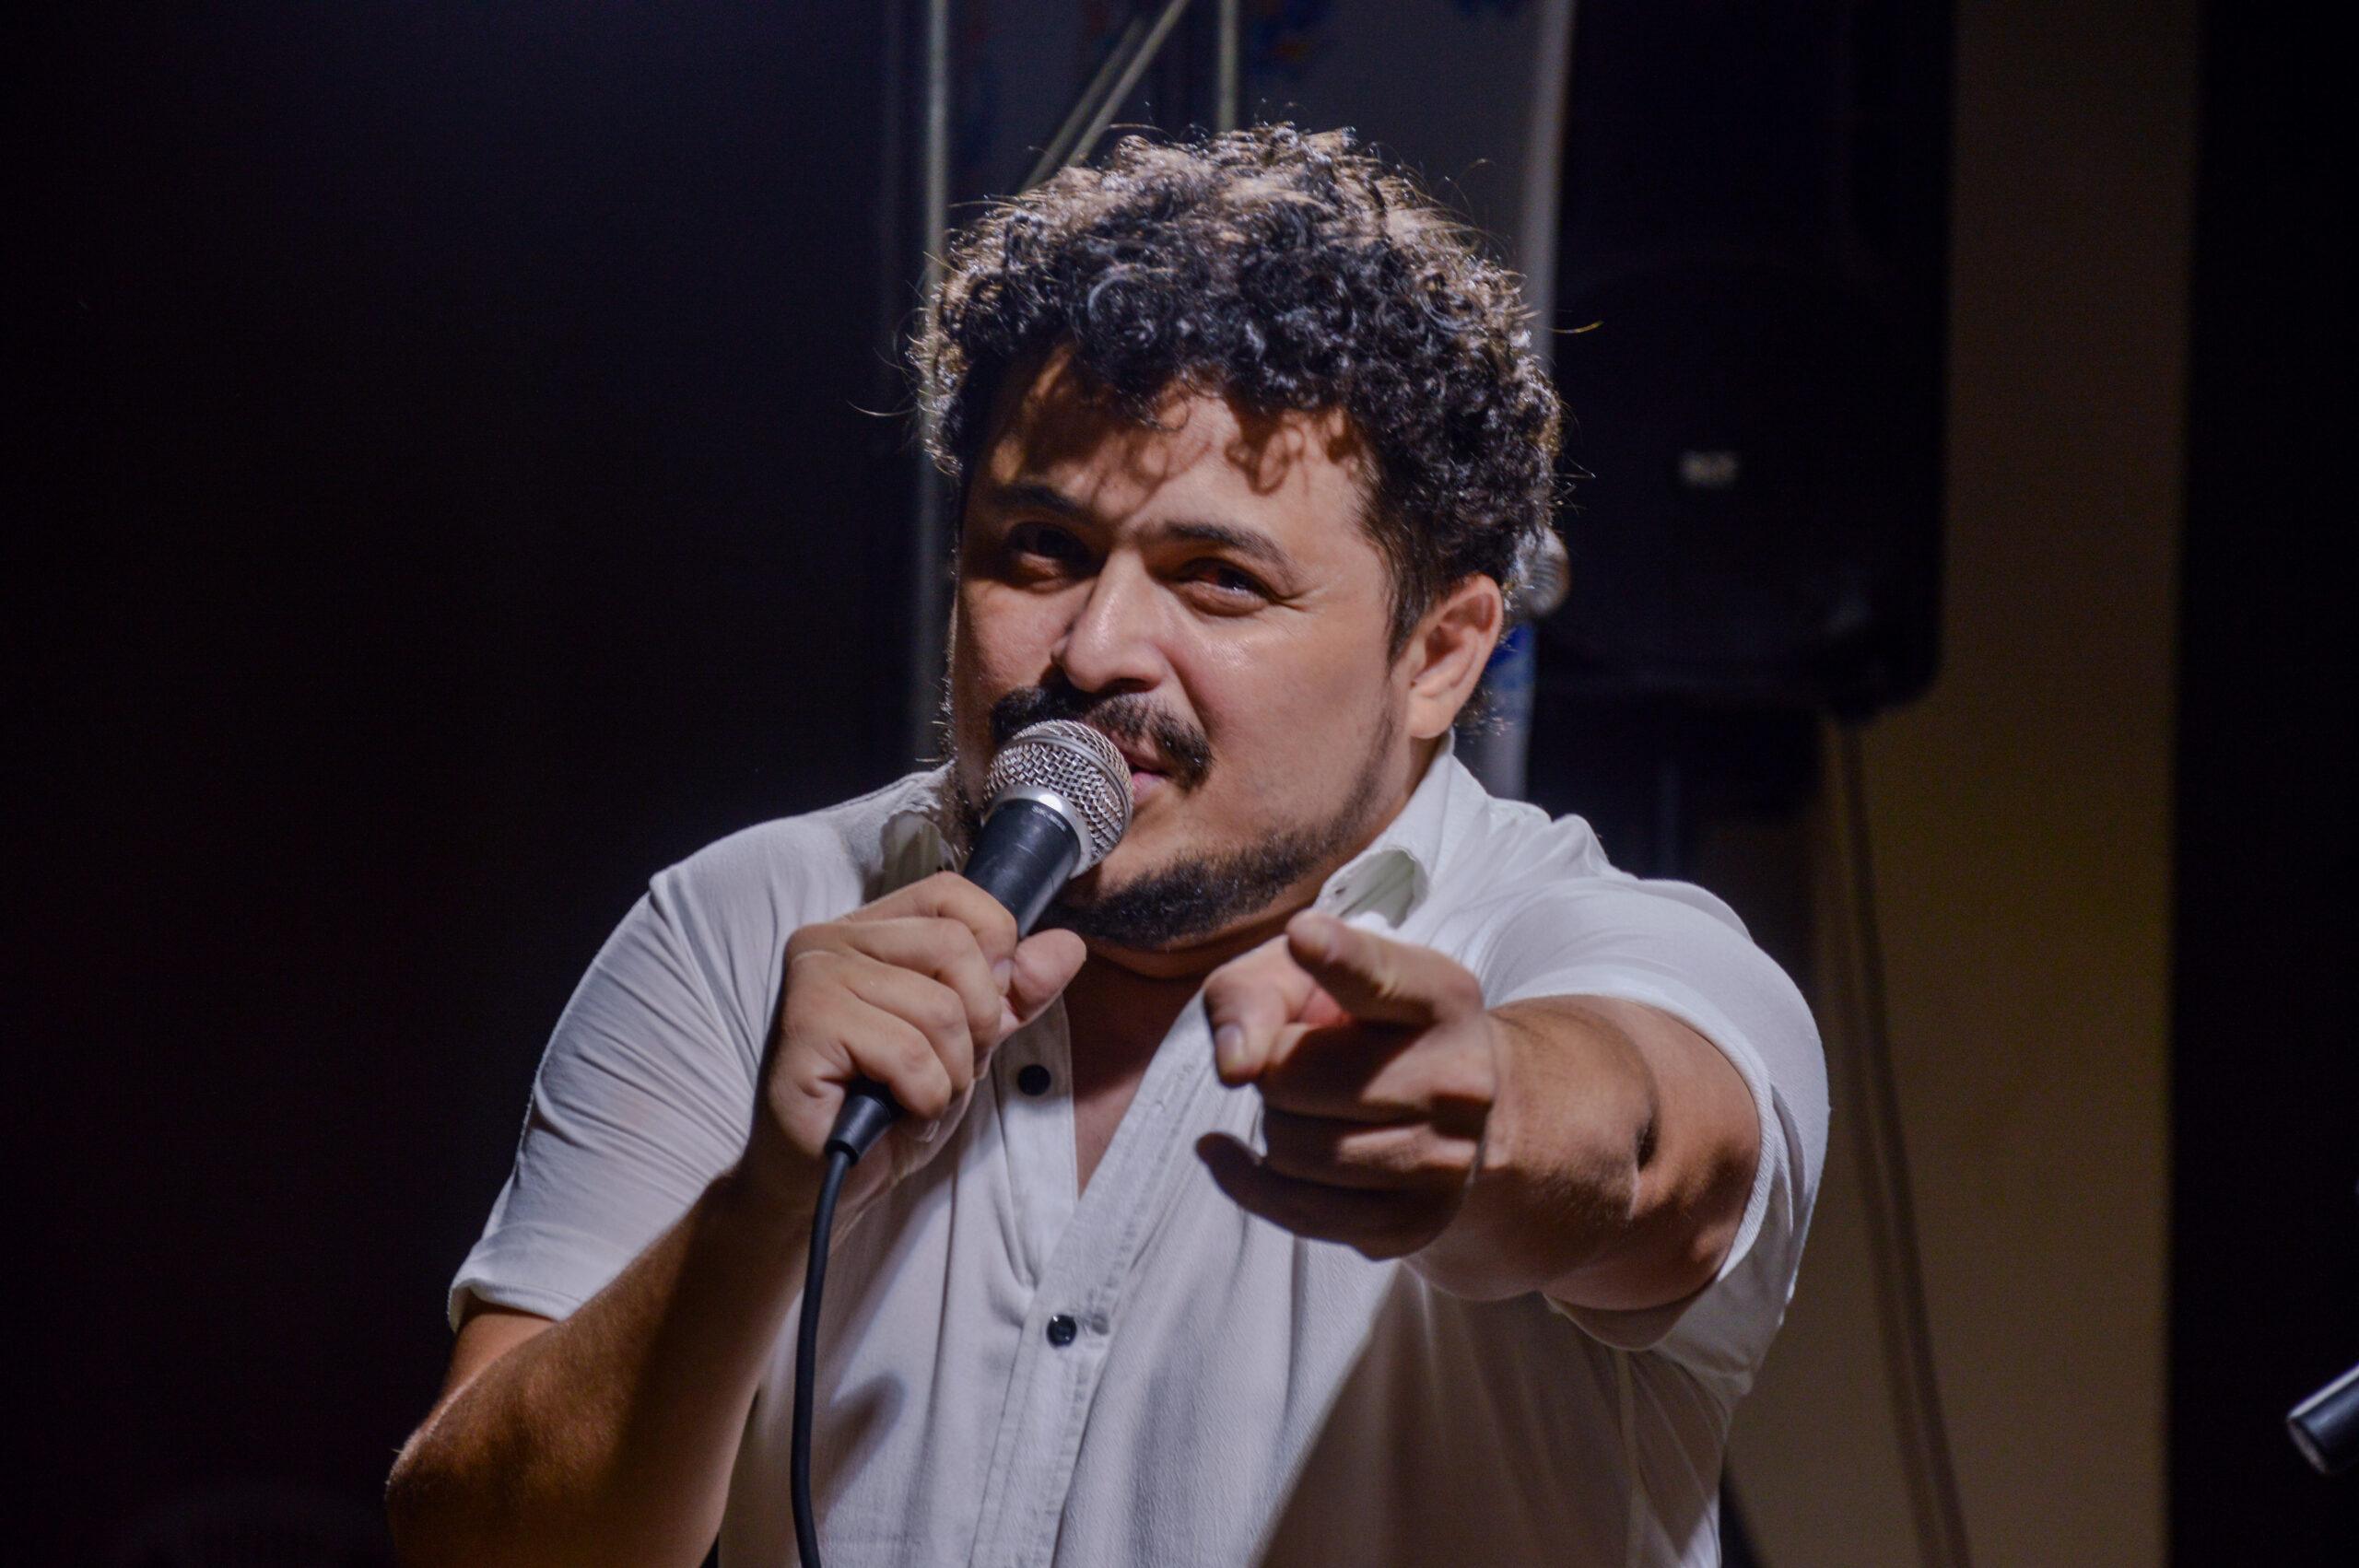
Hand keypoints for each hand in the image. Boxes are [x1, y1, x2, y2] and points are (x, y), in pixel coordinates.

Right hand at [741, 871, 1086, 1218]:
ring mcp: (813, 977)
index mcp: (869, 931)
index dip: (992, 951)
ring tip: (918, 1096)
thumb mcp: (970, 1042)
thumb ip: (1017, 993)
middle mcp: (831, 939)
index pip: (952, 895)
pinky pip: (909, 1053)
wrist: (826, 1183)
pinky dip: (924, 1098)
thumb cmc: (889, 1109)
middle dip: (978, 1024)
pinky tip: (897, 1112)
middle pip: (955, 947)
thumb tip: (1068, 946)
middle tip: (947, 1069)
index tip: (981, 1012)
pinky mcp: (806, 1026)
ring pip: (939, 1007)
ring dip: (951, 1072)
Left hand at [1196, 909, 1500, 1259]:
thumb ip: (1252, 994)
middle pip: (1293, 1077)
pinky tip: (1238, 1154)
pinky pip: (1294, 1211)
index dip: (1338, 958)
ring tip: (1308, 1106)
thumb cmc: (1356, 1027)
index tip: (1302, 936)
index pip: (1380, 977)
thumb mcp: (1303, 980)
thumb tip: (1234, 1063)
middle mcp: (1458, 1078)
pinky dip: (1248, 1180)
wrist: (1442, 1109)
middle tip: (1300, 1059)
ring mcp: (1444, 1159)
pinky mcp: (1414, 1224)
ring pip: (1290, 1150)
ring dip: (1271, 1125)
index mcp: (1440, 996)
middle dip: (1269, 1068)